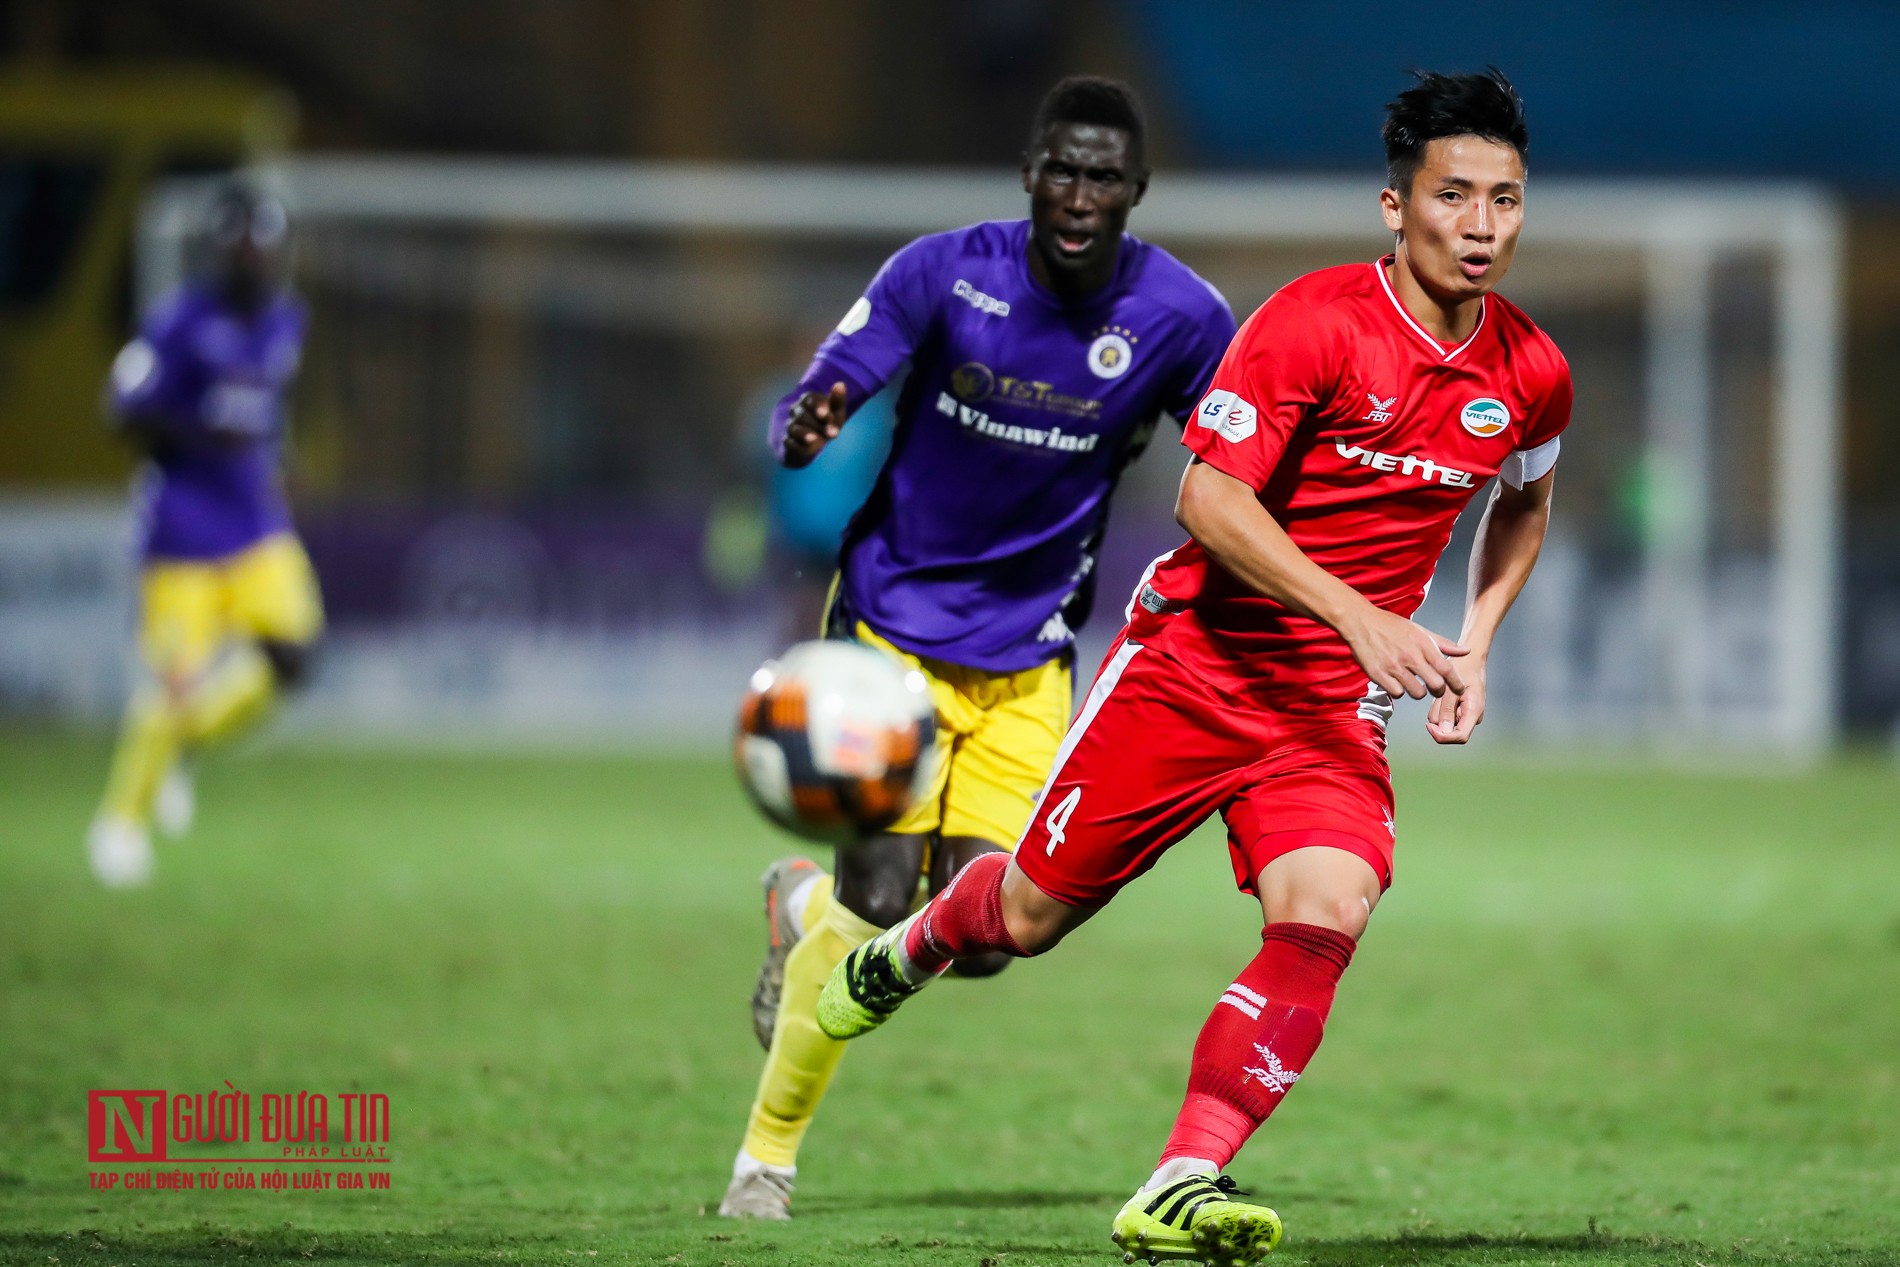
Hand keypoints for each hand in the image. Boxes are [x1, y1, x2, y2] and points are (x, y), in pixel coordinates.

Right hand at [782, 382, 847, 466]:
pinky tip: (808, 449)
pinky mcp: (788, 441)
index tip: (827, 415)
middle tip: (833, 433)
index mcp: (808, 400)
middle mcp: (796, 411)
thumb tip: (840, 384)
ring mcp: (791, 426)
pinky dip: (797, 446)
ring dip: (804, 434)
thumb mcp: (836, 412)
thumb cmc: (828, 421)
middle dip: (818, 424)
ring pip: (794, 428)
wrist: (815, 441)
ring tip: (816, 439)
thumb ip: (837, 400)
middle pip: (803, 415)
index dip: (818, 406)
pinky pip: (789, 443)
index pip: (810, 399)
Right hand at [1341, 605, 1468, 702]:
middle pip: (1435, 685)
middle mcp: (1410, 656)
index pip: (1447, 669)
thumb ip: (1443, 644)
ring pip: (1416, 693)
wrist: (1361, 622)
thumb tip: (1467, 651)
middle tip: (1435, 689)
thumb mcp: (1419, 630)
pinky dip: (1398, 691)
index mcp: (1422, 644)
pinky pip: (1397, 693)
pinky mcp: (1379, 674)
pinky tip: (1396, 682)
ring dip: (1417, 692)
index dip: (1456, 683)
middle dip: (1438, 691)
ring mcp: (1394, 666)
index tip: (1459, 689)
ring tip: (1412, 684)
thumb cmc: (1391, 625)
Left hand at [1425, 655, 1485, 743]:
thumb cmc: (1461, 669)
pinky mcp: (1461, 711)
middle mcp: (1473, 716)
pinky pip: (1444, 715)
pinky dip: (1440, 707)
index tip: (1428, 726)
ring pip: (1444, 723)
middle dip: (1438, 719)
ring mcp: (1467, 714)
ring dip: (1438, 710)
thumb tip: (1444, 731)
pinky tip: (1444, 695)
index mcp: (1474, 711)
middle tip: (1436, 700)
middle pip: (1451, 731)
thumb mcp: (1450, 688)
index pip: (1460, 736)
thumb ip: (1447, 709)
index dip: (1443, 736)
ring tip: (1443, 693)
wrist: (1469, 659)